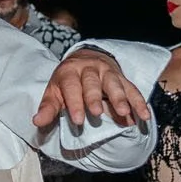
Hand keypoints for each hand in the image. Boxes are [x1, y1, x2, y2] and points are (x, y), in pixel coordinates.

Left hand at [34, 49, 149, 130]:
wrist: (86, 59)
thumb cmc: (68, 82)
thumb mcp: (54, 91)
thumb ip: (48, 107)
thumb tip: (37, 121)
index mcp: (69, 72)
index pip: (71, 87)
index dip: (74, 103)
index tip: (77, 120)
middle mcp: (89, 69)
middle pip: (92, 83)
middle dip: (94, 98)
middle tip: (96, 113)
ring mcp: (107, 72)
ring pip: (114, 83)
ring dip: (120, 98)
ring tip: (124, 113)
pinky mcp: (122, 78)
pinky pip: (132, 89)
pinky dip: (138, 102)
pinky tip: (144, 116)